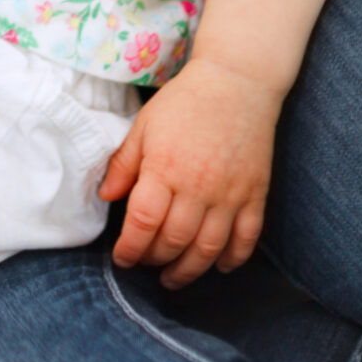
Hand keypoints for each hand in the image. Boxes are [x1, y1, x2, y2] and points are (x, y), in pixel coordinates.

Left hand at [100, 58, 278, 288]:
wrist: (236, 83)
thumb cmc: (184, 102)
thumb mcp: (144, 125)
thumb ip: (124, 163)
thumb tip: (106, 197)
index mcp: (165, 167)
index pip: (144, 222)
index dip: (130, 248)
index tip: (122, 258)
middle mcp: (198, 187)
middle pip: (174, 241)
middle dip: (154, 260)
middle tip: (144, 265)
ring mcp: (230, 194)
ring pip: (208, 249)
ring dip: (189, 271)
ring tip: (172, 277)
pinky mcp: (255, 196)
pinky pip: (246, 240)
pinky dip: (232, 259)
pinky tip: (218, 266)